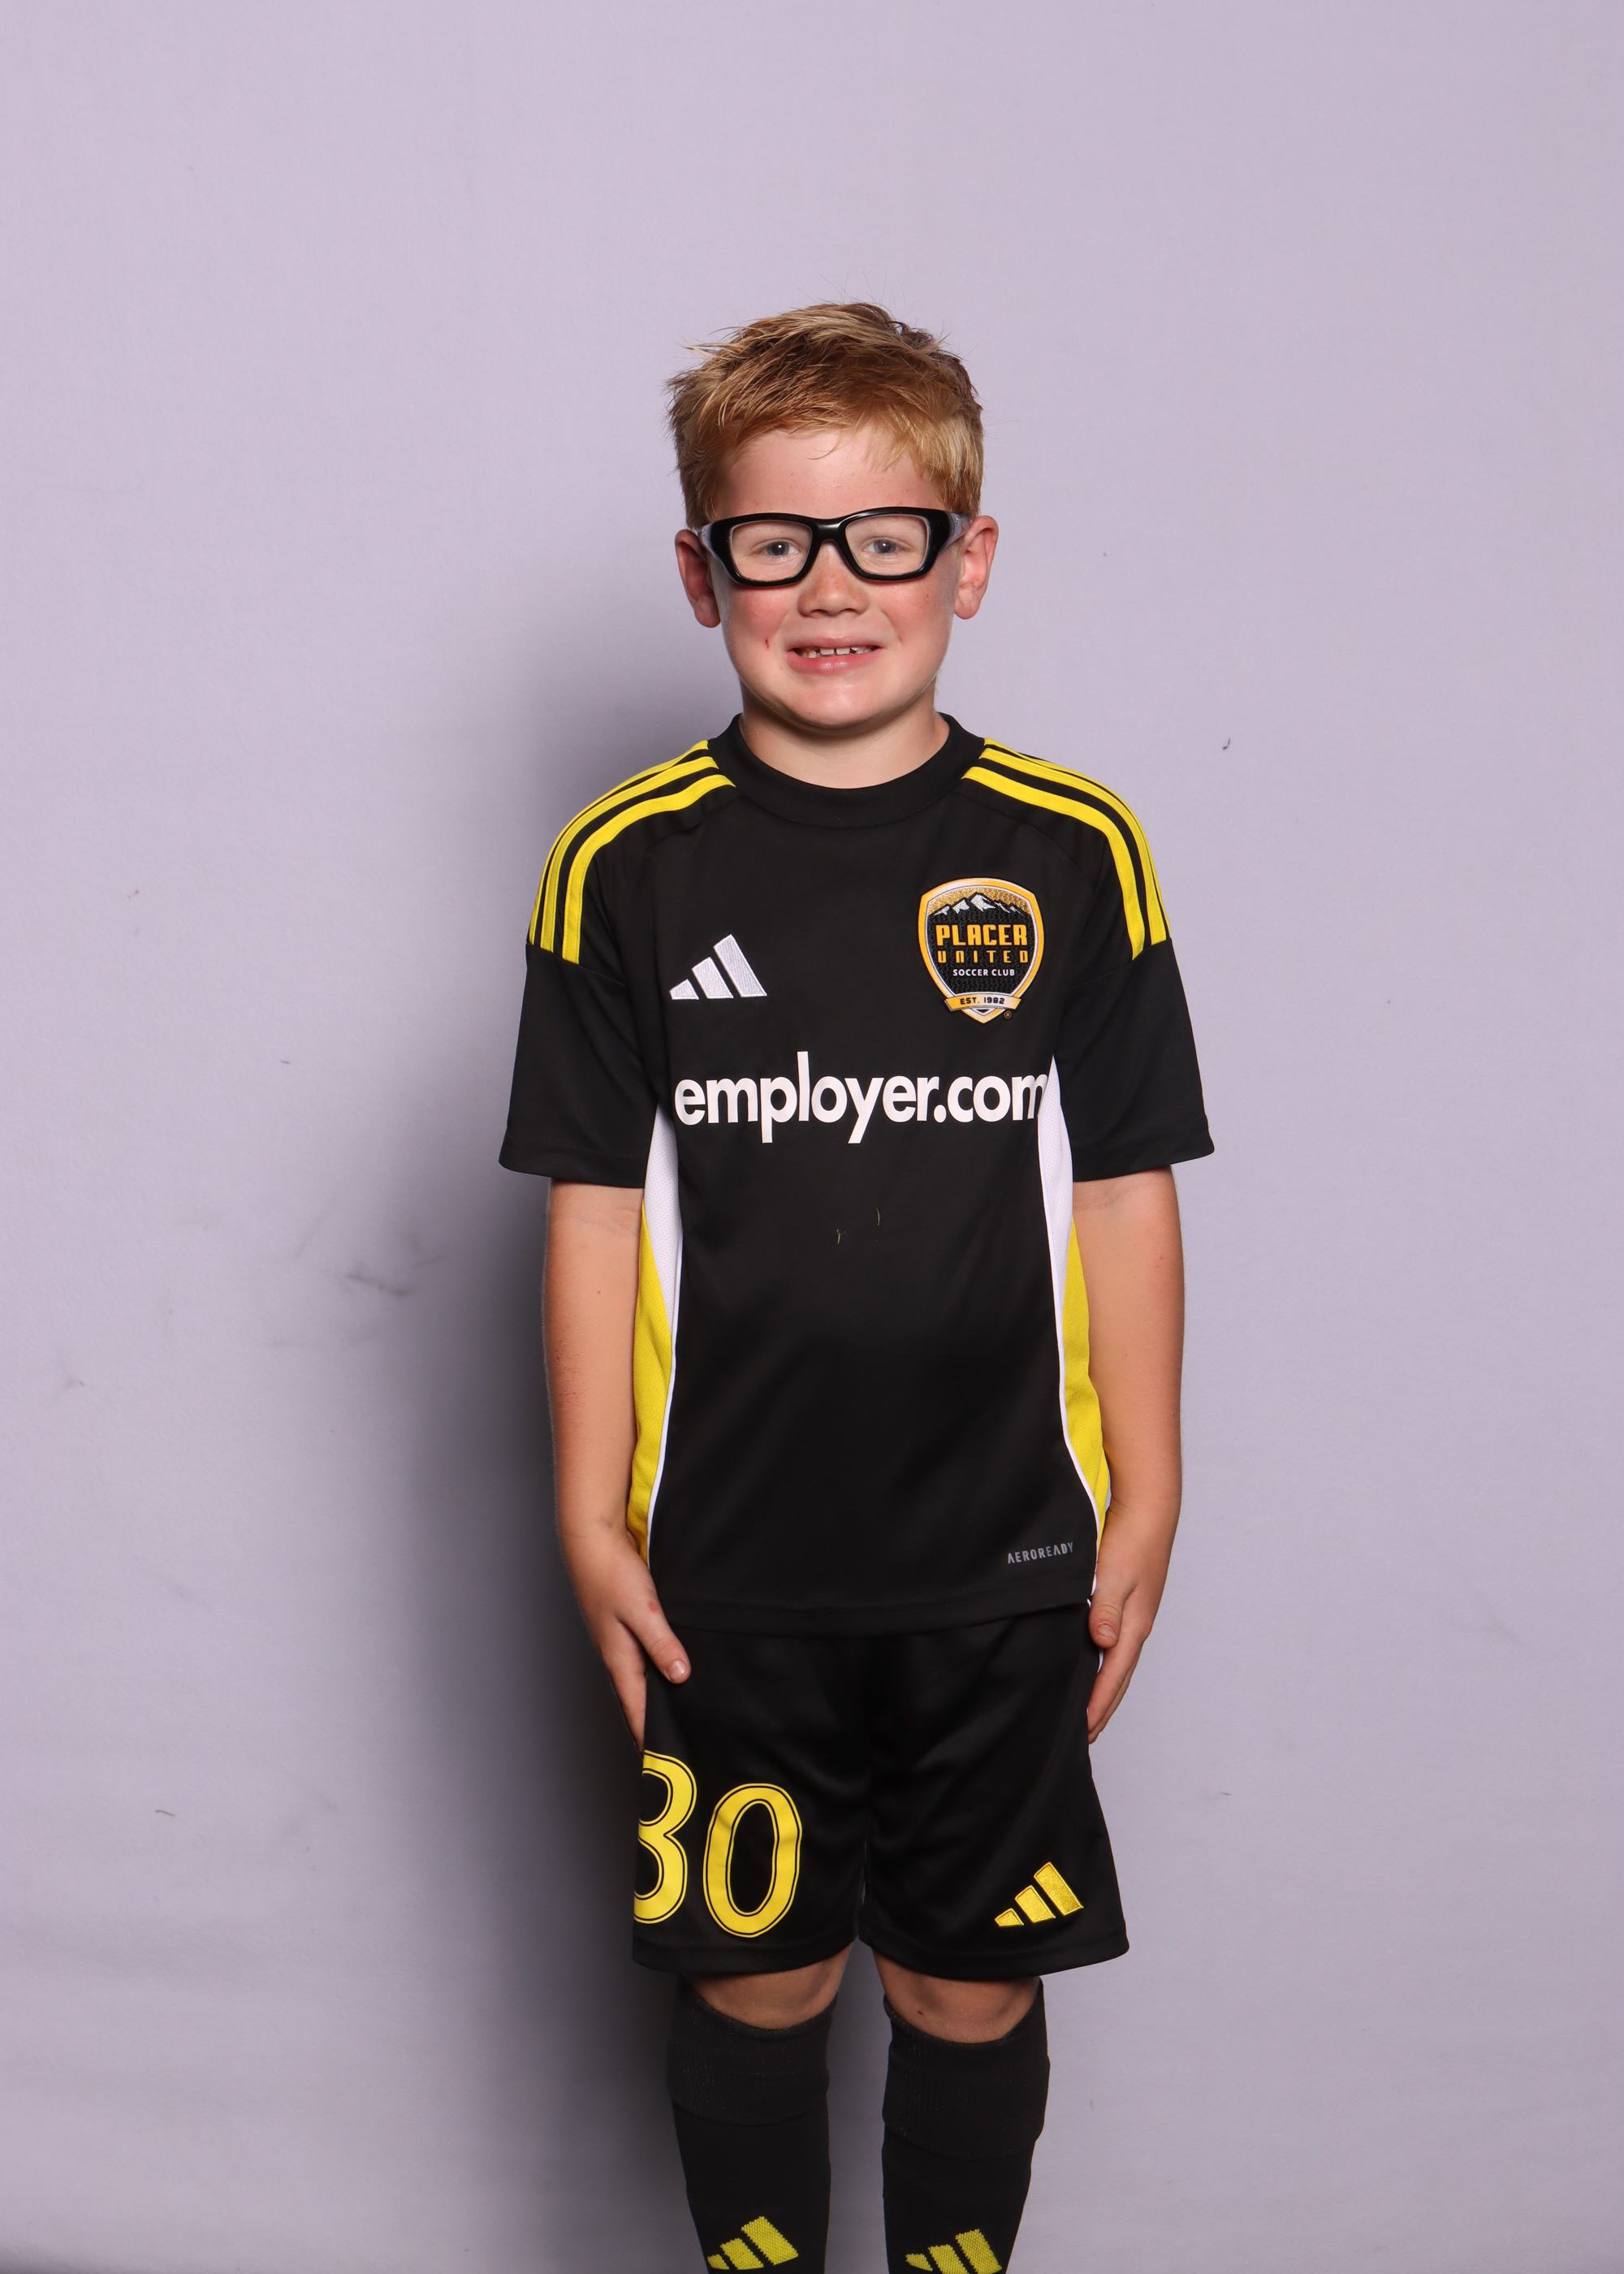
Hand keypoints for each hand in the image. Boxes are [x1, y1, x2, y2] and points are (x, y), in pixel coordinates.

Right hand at [562, 1516, 688, 1749]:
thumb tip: (680, 1676)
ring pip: (638, 1680)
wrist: (591, 1541)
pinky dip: (654, 1673)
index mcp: (619, 1659)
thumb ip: (662, 1643)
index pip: (636, 1709)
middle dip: (653, 1725)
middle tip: (676, 1746)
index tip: (663, 1763)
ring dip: (654, 1699)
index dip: (649, 1737)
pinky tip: (669, 1670)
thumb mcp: (643, 1610)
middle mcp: (616, 1656)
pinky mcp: (621, 1627)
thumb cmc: (612, 1573)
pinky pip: (639, 1659)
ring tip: (677, 1716)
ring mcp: (616, 1642)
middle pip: (636, 1700)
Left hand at [1086, 1498, 1175, 1740]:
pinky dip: (1106, 1667)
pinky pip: (1117, 1647)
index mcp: (1134, 1626)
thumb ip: (1105, 1609)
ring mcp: (1135, 1617)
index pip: (1113, 1676)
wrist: (1149, 1511)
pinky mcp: (1130, 1605)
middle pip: (1119, 1679)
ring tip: (1090, 1712)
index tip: (1083, 1731)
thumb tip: (1102, 1642)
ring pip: (1119, 1664)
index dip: (1097, 1705)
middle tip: (1086, 1737)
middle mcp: (1136, 1627)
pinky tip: (1095, 1666)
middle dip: (1103, 1709)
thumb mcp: (1112, 1574)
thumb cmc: (1130, 1540)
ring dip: (1105, 1691)